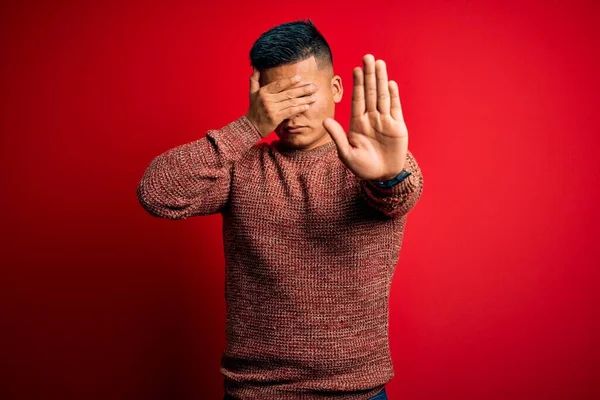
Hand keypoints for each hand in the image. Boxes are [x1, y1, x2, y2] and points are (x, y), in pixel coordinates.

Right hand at [245, 69, 317, 137]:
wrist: (251, 127)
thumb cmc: (254, 109)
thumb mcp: (252, 93)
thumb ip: (254, 80)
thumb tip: (256, 67)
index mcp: (263, 92)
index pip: (279, 84)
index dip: (290, 81)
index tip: (300, 78)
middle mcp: (267, 99)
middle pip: (288, 93)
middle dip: (302, 90)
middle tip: (314, 87)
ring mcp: (271, 109)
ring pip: (291, 102)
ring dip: (304, 99)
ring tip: (314, 97)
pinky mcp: (275, 118)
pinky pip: (290, 112)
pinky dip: (299, 109)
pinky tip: (307, 106)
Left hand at [323, 54, 408, 180]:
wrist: (382, 176)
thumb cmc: (362, 167)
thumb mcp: (346, 154)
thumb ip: (337, 137)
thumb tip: (325, 120)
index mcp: (357, 123)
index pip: (357, 99)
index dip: (357, 84)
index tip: (355, 69)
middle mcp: (371, 118)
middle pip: (370, 92)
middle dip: (369, 75)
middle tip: (368, 57)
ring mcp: (385, 121)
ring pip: (382, 96)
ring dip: (381, 80)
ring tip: (380, 63)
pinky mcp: (397, 126)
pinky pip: (395, 108)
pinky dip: (393, 96)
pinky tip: (390, 83)